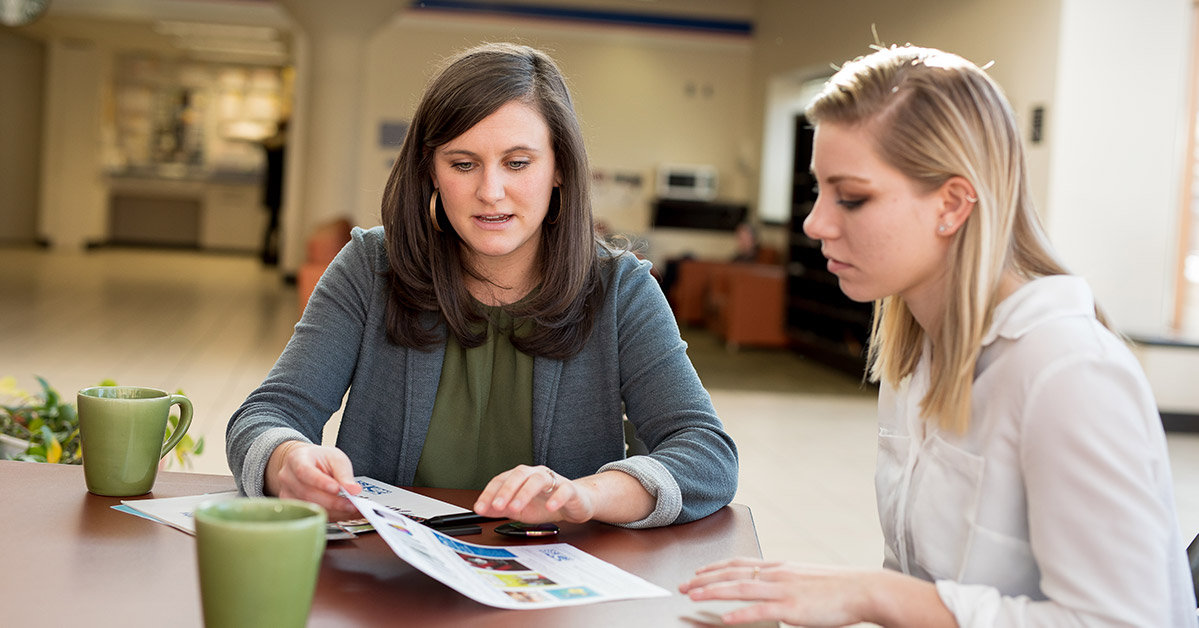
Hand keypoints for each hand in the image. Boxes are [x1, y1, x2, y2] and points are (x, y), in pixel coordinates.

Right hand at [265, 441, 361, 520]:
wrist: (306, 464)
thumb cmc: (320, 460)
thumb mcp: (335, 458)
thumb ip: (344, 473)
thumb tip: (354, 490)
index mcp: (297, 458)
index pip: (304, 471)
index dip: (320, 482)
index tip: (337, 489)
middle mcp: (287, 477)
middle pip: (307, 493)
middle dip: (333, 501)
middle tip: (352, 504)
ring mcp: (286, 493)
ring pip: (309, 507)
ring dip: (332, 511)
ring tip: (350, 509)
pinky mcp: (292, 507)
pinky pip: (310, 515)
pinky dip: (329, 516)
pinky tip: (341, 513)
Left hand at [473, 464, 595, 523]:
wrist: (575, 504)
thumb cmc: (545, 504)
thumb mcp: (519, 509)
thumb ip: (500, 509)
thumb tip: (481, 509)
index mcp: (521, 478)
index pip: (502, 479)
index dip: (489, 493)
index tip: (480, 507)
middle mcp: (536, 474)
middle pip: (519, 474)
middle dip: (506, 490)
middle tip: (496, 506)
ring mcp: (554, 480)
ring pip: (539, 479)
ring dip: (525, 493)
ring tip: (516, 508)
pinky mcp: (570, 490)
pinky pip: (564, 490)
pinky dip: (556, 498)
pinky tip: (550, 507)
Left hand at [678, 558, 877, 626]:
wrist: (863, 588)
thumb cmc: (838, 587)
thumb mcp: (804, 578)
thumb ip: (784, 581)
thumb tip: (768, 587)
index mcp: (779, 566)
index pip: (738, 562)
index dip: (714, 567)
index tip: (697, 572)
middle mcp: (777, 573)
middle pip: (732, 572)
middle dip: (704, 578)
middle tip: (684, 585)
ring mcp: (783, 589)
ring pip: (740, 587)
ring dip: (712, 591)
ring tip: (692, 595)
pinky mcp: (792, 607)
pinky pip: (760, 610)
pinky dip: (740, 613)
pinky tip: (725, 618)